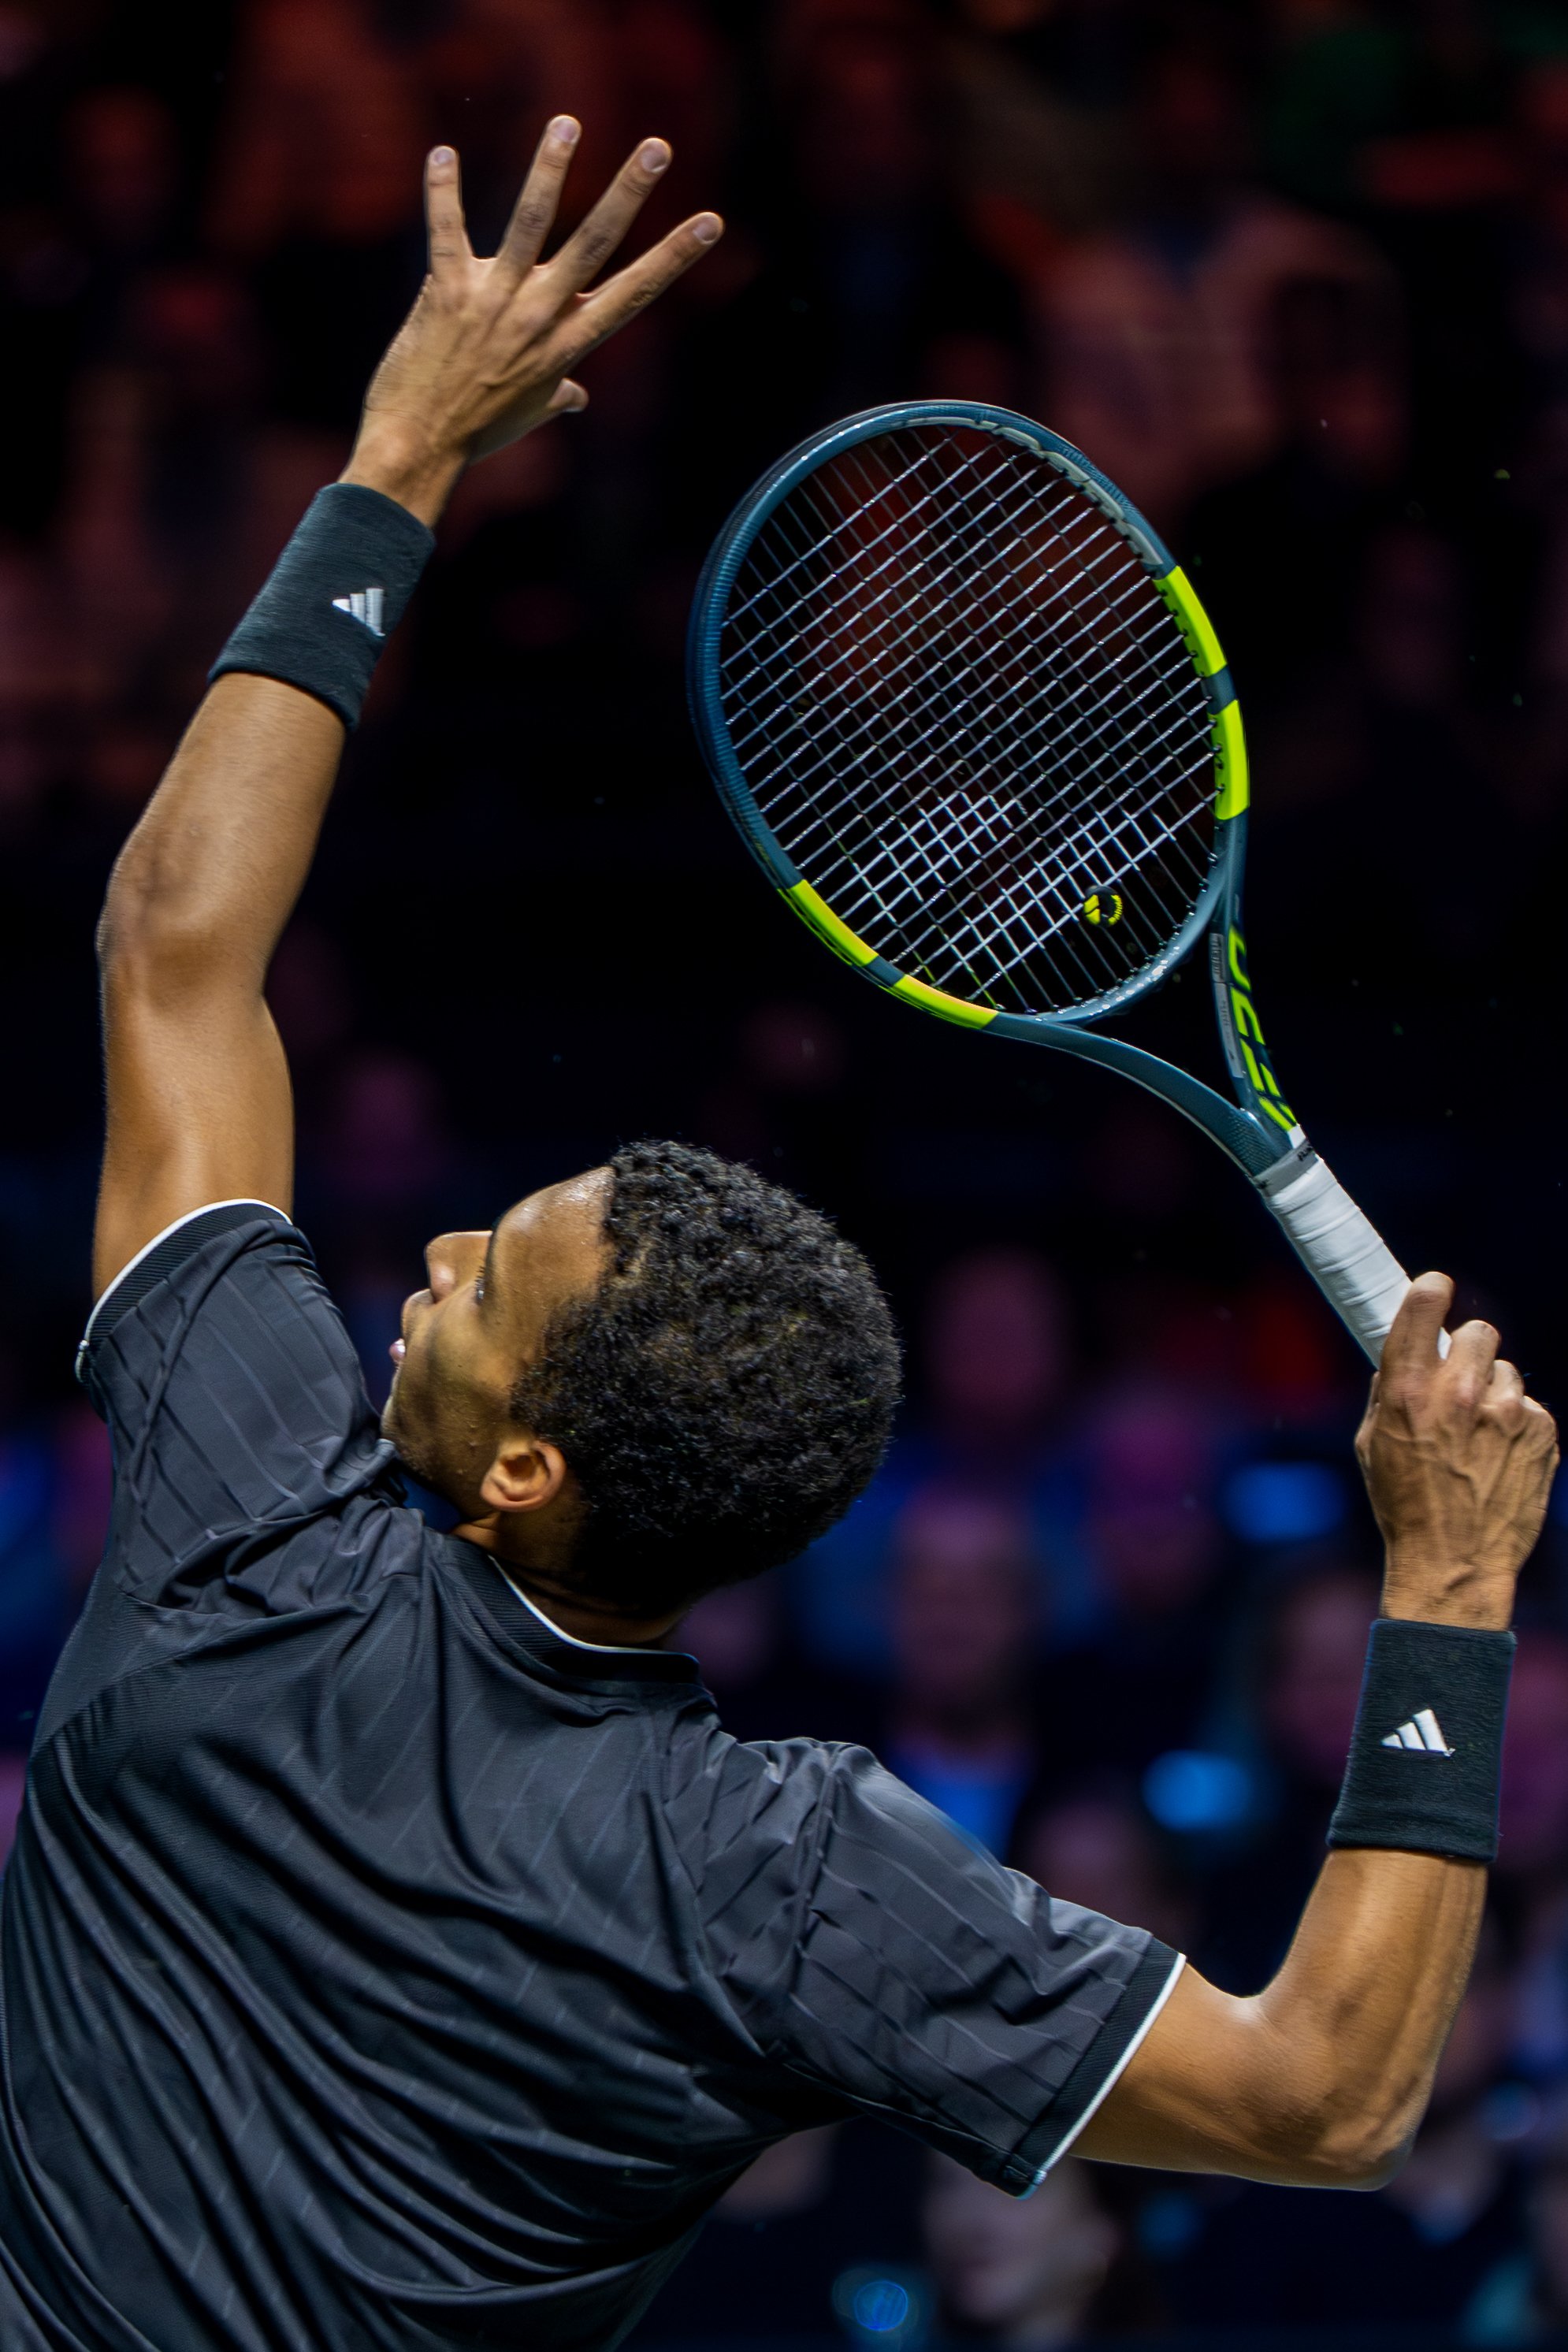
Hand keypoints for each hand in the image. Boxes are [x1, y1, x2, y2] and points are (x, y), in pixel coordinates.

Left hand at [340, 120, 721, 524]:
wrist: (421, 446)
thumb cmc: (479, 433)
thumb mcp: (530, 415)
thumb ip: (558, 395)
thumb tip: (577, 397)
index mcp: (567, 345)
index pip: (634, 293)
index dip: (673, 256)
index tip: (709, 222)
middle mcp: (539, 317)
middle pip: (594, 244)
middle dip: (628, 192)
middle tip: (657, 148)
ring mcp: (494, 301)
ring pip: (529, 223)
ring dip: (550, 170)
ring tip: (568, 124)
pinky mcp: (448, 291)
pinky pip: (447, 231)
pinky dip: (443, 190)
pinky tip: (442, 152)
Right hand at [1357, 1273, 1557, 1629]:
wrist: (1455, 1563)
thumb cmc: (1405, 1506)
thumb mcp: (1372, 1445)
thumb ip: (1387, 1394)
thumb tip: (1398, 1360)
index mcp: (1409, 1392)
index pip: (1423, 1307)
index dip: (1430, 1290)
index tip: (1435, 1288)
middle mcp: (1461, 1394)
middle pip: (1479, 1332)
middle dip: (1469, 1352)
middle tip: (1460, 1382)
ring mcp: (1507, 1413)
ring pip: (1507, 1372)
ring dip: (1494, 1394)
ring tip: (1480, 1438)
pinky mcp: (1541, 1433)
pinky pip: (1529, 1407)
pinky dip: (1517, 1426)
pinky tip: (1500, 1458)